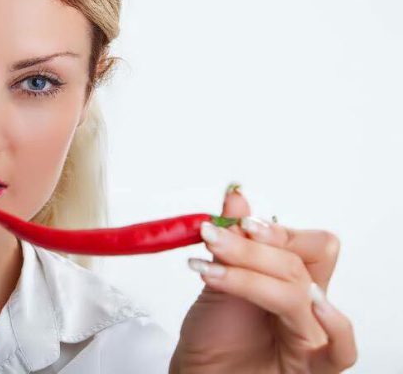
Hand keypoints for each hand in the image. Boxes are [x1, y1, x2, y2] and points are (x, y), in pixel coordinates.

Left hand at [169, 183, 357, 372]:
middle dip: (253, 248)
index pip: (304, 243)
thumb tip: (236, 197)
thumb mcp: (217, 279)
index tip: (235, 223)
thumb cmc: (212, 336)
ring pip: (300, 292)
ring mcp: (311, 334)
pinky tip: (310, 305)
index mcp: (291, 280)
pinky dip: (335, 326)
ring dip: (250, 275)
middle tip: (213, 241)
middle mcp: (307, 305)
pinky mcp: (312, 366)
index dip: (272, 229)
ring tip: (211, 272)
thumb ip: (231, 240)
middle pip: (304, 260)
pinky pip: (342, 350)